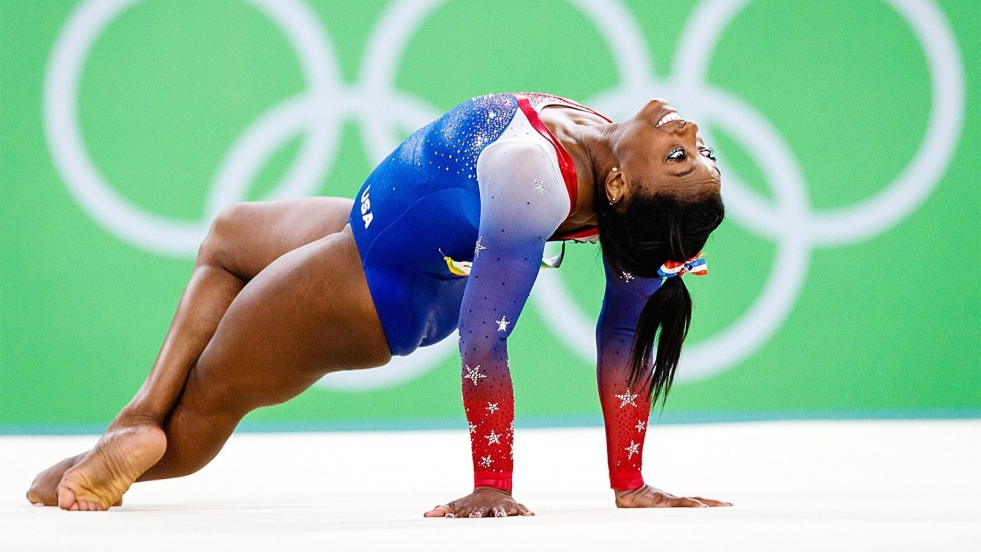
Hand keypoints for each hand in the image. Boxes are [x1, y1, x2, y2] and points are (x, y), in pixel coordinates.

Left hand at [423, 487, 534, 517]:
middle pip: (481, 511)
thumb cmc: (472, 502)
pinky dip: (526, 512)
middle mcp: (486, 507)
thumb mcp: (457, 505)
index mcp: (472, 508)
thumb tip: (426, 515)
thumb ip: (442, 510)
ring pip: (501, 510)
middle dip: (477, 515)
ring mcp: (500, 506)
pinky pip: (522, 509)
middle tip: (474, 518)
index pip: (462, 512)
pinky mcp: (513, 506)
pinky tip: (531, 516)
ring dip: (501, 514)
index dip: (456, 515)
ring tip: (501, 517)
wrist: (492, 487)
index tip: (450, 518)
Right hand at [614, 484, 731, 507]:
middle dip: (715, 504)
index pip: (693, 503)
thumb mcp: (648, 514)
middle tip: (731, 505)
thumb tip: (659, 527)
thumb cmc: (633, 503)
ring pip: (695, 501)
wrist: (624, 491)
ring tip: (724, 505)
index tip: (720, 506)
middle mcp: (675, 501)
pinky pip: (681, 503)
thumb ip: (656, 518)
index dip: (707, 505)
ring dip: (710, 504)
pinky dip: (692, 504)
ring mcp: (671, 500)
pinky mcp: (665, 501)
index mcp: (672, 503)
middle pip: (699, 501)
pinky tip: (702, 507)